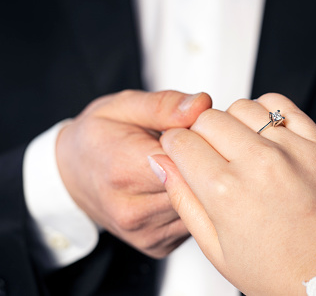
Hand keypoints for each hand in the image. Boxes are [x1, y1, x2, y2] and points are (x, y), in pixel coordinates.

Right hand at [56, 90, 210, 257]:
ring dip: (206, 186)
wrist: (71, 176)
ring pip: (201, 208)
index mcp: (124, 170)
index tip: (199, 130)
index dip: (202, 141)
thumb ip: (164, 105)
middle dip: (209, 163)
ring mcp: (147, 233)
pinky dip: (197, 203)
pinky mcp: (159, 246)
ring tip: (193, 165)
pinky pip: (194, 223)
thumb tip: (202, 104)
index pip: (187, 160)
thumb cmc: (99, 137)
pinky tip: (185, 186)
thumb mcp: (124, 106)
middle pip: (198, 187)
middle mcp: (134, 210)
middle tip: (201, 145)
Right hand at [151, 93, 315, 294]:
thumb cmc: (276, 271)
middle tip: (212, 155)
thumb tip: (162, 161)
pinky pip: (282, 105)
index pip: (181, 141)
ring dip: (233, 123)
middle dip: (200, 133)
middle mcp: (258, 164)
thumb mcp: (215, 248)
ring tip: (242, 149)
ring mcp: (292, 151)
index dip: (175, 145)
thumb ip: (182, 198)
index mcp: (225, 192)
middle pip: (208, 118)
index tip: (182, 151)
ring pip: (243, 107)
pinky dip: (267, 112)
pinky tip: (266, 135)